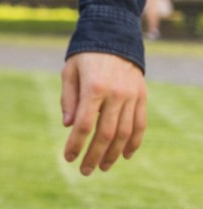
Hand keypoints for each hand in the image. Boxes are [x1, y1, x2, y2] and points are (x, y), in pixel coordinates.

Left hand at [61, 51, 146, 174]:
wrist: (114, 37)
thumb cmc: (85, 56)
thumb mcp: (69, 72)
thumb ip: (68, 99)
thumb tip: (69, 126)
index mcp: (94, 88)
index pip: (85, 124)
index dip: (76, 144)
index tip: (67, 158)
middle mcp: (116, 94)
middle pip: (106, 133)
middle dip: (94, 155)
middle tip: (84, 171)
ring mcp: (132, 96)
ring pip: (125, 133)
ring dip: (113, 153)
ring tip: (103, 167)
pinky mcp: (142, 96)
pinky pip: (140, 125)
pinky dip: (134, 142)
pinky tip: (124, 156)